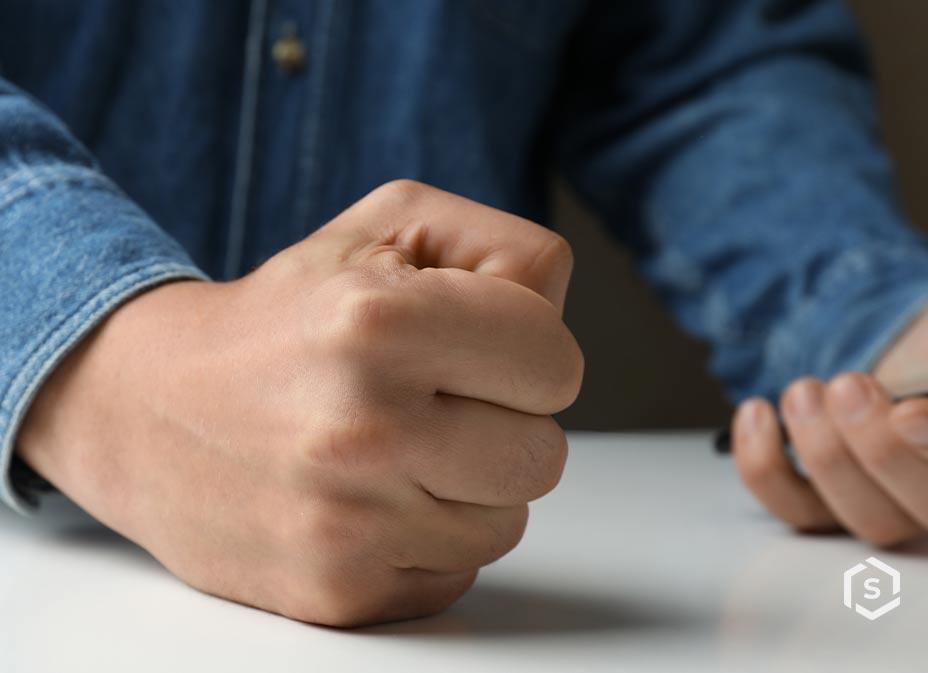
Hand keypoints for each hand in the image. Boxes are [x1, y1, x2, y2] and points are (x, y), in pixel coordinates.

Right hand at [17, 180, 583, 625]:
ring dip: (469, 485)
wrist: (149, 408)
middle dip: (504, 421)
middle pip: (544, 454)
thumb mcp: (389, 226)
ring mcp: (347, 524)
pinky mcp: (336, 592)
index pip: (556, 363)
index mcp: (377, 323)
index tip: (477, 348)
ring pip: (508, 521)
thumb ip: (506, 251)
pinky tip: (370, 497)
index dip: (529, 352)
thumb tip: (560, 318)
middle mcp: (360, 430)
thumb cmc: (288, 315)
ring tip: (397, 448)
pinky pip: (457, 571)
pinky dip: (429, 536)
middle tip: (434, 399)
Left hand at [732, 292, 927, 545]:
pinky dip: (765, 466)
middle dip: (880, 447)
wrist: (898, 350)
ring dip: (824, 452)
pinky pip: (795, 511)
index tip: (909, 412)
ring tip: (802, 392)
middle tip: (848, 386)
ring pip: (866, 517)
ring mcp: (889, 508)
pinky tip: (758, 412)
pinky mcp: (827, 506)